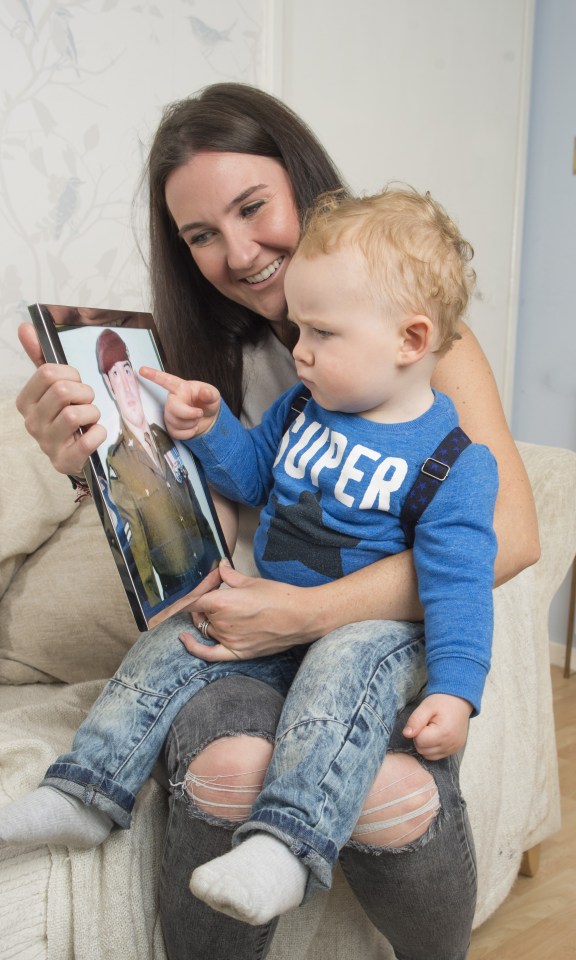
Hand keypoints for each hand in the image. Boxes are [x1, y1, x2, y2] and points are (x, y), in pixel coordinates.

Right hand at [16, 323, 105, 474]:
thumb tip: (25, 327)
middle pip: (63, 391)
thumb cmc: (63, 416)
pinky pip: (88, 439)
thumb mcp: (52, 387)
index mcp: (26, 402)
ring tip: (89, 419)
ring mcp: (47, 443)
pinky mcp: (65, 460)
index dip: (70, 374)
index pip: (48, 373)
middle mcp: (32, 422)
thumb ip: (39, 357)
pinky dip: (98, 433)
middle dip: (84, 393)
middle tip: (84, 402)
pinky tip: (94, 433)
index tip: (74, 383)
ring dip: (92, 412)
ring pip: (75, 414)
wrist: (72, 454)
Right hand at [139, 367, 220, 439]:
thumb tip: (205, 393)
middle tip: (200, 413)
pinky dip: (189, 433)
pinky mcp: (171, 427)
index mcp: (181, 388)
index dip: (154, 375)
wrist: (209, 419)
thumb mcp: (213, 395)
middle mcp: (173, 400)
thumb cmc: (207, 402)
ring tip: (197, 418)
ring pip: (175, 422)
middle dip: (188, 414)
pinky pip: (176, 433)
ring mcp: (170, 414)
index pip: (166, 380)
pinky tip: (193, 427)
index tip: (142, 370)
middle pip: (172, 408)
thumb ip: (210, 393)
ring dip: (191, 423)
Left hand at [180, 560, 314, 660]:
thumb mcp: (251, 581)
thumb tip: (221, 566)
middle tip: (215, 591)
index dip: (189, 592)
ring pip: (206, 628)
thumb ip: (230, 575)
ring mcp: (229, 640)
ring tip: (219, 607)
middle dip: (204, 602)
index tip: (188, 589)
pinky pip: (208, 654)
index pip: (191, 600)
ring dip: (207, 618)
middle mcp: (222, 623)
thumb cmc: (280, 596)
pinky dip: (193, 648)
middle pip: (200, 613)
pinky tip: (185, 639)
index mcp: (222, 602)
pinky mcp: (238, 652)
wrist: (301, 617)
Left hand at [402, 693, 472, 759]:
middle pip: (423, 750)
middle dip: (421, 738)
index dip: (417, 731)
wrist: (459, 701)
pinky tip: (436, 736)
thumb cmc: (442, 701)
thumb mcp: (426, 706)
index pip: (419, 741)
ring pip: (429, 755)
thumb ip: (415, 720)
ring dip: (426, 745)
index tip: (424, 721)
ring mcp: (453, 749)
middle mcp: (450, 744)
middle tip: (427, 725)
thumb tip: (406, 734)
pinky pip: (437, 755)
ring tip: (432, 730)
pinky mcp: (455, 750)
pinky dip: (433, 748)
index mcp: (444, 733)